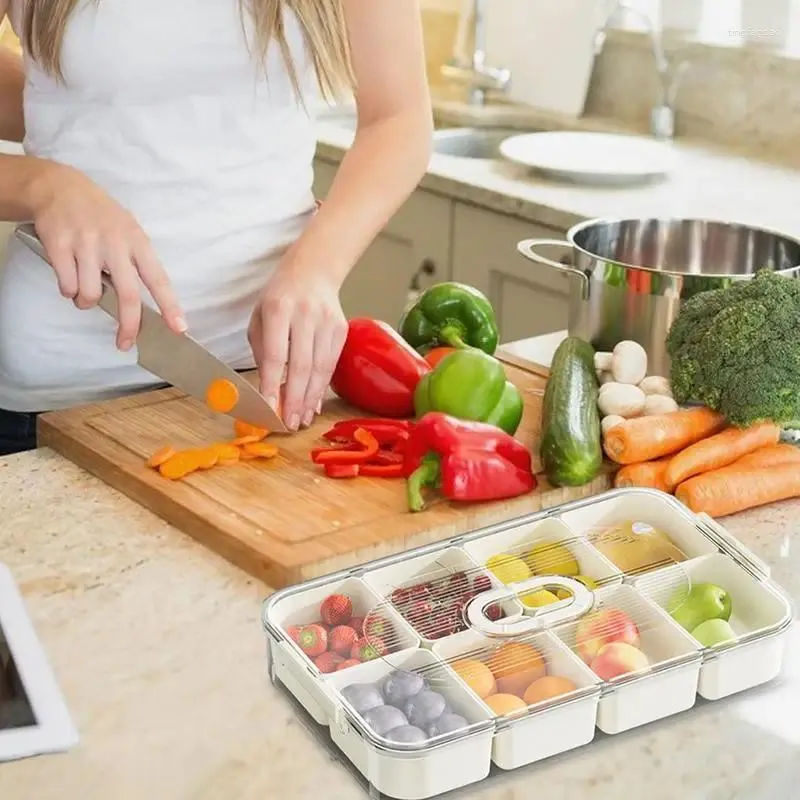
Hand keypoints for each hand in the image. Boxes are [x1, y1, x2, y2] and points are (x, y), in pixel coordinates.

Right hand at [30, 162, 185, 349]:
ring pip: (89, 296)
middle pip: (128, 295)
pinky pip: (66, 286)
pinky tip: (69, 274)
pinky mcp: (59, 246)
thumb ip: (137, 262)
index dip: (170, 306)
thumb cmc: (100, 215)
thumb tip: (147, 302)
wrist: (59, 187)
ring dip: (85, 302)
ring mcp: (85, 245)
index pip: (159, 279)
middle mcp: (114, 244)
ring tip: (83, 288)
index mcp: (137, 241)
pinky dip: (67, 289)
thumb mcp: (129, 230)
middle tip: (125, 343)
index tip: (179, 328)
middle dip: (129, 325)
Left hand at [248, 261, 346, 430]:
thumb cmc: (279, 299)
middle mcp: (305, 315)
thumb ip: (262, 351)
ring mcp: (327, 322)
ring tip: (301, 419)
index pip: (275, 355)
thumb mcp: (259, 318)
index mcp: (278, 310)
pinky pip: (331, 365)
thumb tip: (269, 391)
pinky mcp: (342, 330)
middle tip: (289, 423)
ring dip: (310, 398)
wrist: (313, 272)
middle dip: (294, 399)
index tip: (268, 409)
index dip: (271, 384)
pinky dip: (322, 387)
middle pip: (301, 366)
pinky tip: (314, 403)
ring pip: (320, 369)